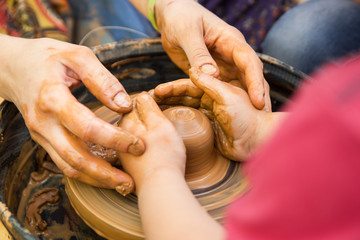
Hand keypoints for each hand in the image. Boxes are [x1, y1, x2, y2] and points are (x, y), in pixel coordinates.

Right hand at [0, 35, 144, 191]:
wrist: (14, 66)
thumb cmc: (48, 57)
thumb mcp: (77, 56)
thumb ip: (102, 79)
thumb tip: (124, 104)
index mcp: (53, 98)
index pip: (86, 127)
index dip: (114, 139)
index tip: (137, 144)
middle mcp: (43, 122)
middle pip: (75, 157)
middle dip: (105, 173)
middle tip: (131, 181)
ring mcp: (41, 134)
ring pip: (67, 166)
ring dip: (95, 179)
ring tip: (121, 184)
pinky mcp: (43, 139)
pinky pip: (63, 162)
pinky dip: (85, 172)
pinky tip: (104, 174)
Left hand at [117, 92, 185, 192]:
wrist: (160, 189)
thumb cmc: (164, 156)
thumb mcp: (160, 123)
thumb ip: (148, 106)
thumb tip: (140, 95)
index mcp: (126, 122)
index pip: (136, 103)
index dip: (152, 104)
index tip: (162, 112)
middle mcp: (118, 136)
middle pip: (134, 119)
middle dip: (148, 119)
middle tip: (163, 128)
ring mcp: (122, 152)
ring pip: (135, 134)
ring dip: (146, 134)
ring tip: (161, 142)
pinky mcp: (129, 165)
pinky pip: (136, 149)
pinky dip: (145, 148)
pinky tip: (155, 154)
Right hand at [153, 67, 271, 160]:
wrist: (258, 142)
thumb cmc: (248, 117)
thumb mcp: (228, 96)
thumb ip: (210, 84)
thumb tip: (191, 71)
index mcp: (217, 88)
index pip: (189, 85)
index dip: (172, 88)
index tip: (156, 91)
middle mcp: (211, 99)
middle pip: (184, 96)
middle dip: (167, 98)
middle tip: (147, 102)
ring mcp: (209, 114)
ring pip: (184, 109)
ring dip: (169, 109)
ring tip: (151, 112)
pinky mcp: (208, 129)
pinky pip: (189, 123)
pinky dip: (177, 122)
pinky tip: (164, 123)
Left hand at [155, 0, 270, 110]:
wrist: (170, 17)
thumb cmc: (180, 17)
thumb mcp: (187, 32)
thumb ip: (199, 53)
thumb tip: (213, 75)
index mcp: (230, 40)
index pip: (249, 61)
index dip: (255, 81)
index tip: (258, 101)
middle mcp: (231, 54)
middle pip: (249, 76)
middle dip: (257, 96)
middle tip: (261, 118)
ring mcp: (222, 64)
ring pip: (237, 85)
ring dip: (244, 102)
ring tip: (251, 122)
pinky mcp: (212, 73)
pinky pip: (220, 88)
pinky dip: (224, 101)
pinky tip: (229, 116)